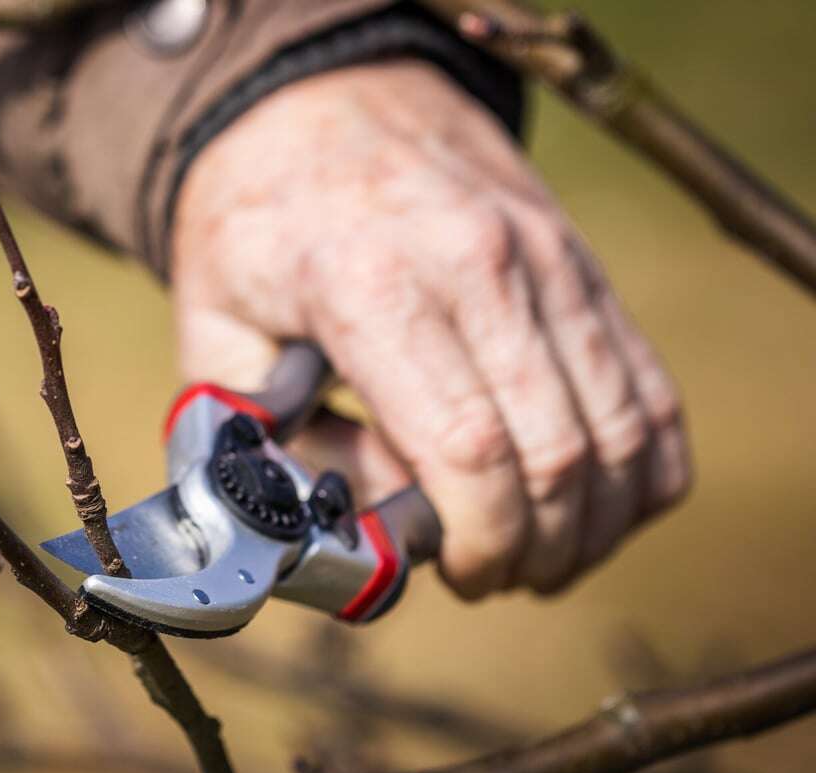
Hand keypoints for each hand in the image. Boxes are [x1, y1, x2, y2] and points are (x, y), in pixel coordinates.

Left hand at [171, 61, 690, 598]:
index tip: (462, 575)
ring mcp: (550, 259)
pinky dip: (643, 463)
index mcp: (374, 288)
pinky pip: (650, 384)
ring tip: (542, 552)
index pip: (470, 451)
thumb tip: (362, 528)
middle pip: (561, 454)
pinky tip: (596, 500)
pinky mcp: (582, 263)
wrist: (322, 102)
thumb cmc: (260, 223)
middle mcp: (482, 266)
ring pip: (624, 428)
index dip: (482, 542)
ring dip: (594, 520)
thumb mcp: (216, 334)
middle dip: (538, 548)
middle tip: (494, 575)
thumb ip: (276, 445)